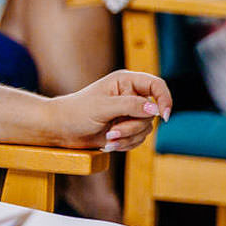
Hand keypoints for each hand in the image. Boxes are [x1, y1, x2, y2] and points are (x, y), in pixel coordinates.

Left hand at [44, 70, 171, 150]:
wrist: (61, 129)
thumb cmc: (76, 112)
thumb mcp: (103, 107)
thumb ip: (129, 106)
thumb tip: (155, 109)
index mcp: (125, 82)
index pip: (157, 85)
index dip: (165, 99)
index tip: (164, 116)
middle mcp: (130, 95)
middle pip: (152, 113)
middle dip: (133, 126)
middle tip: (112, 132)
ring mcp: (129, 113)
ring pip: (146, 129)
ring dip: (127, 137)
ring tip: (108, 138)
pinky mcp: (126, 128)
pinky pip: (139, 139)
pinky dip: (125, 143)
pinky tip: (108, 144)